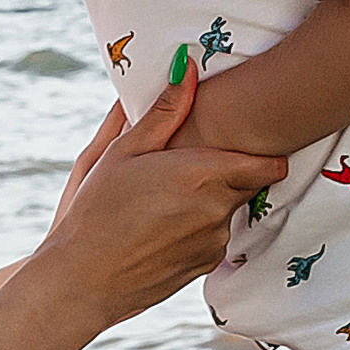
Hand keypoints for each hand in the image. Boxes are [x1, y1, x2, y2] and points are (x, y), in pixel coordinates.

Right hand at [37, 61, 283, 330]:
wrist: (81, 282)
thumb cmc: (94, 212)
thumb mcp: (120, 153)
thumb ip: (163, 112)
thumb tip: (188, 68)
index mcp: (202, 176)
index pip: (268, 163)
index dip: (260, 150)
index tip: (241, 141)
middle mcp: (218, 211)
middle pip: (251, 183)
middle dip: (230, 170)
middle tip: (193, 162)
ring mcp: (213, 243)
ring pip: (230, 210)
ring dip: (210, 200)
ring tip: (164, 199)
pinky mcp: (203, 266)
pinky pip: (214, 237)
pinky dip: (197, 227)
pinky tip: (160, 226)